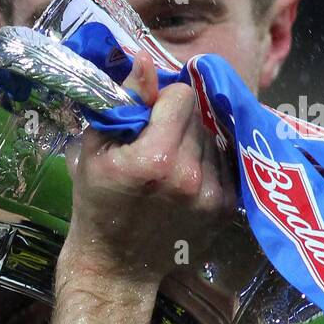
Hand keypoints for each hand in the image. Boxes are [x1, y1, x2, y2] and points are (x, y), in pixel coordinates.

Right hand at [65, 50, 236, 282]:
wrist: (117, 264)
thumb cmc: (97, 203)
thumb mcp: (95, 149)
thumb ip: (124, 101)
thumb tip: (145, 58)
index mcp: (155, 158)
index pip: (183, 96)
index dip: (162, 102)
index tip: (147, 119)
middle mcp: (190, 175)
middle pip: (200, 115)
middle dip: (178, 121)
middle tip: (154, 145)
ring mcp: (213, 194)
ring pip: (214, 137)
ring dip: (195, 143)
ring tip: (169, 167)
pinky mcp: (228, 208)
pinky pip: (226, 162)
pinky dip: (207, 164)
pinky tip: (185, 182)